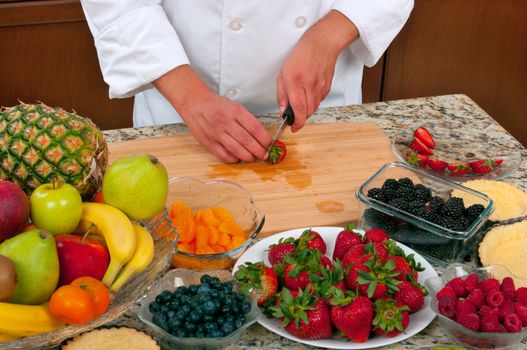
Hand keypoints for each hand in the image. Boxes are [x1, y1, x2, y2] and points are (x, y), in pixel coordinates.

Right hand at [154, 66, 271, 162]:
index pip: (255, 127)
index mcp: (234, 111)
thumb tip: (260, 135)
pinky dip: (233, 159)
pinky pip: (223, 155)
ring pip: (237, 150)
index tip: (269, 144)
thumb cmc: (215, 105)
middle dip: (259, 150)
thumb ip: (246, 119)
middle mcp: (225, 122)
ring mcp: (216, 133)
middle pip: (247, 140)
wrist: (194, 102)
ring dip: (248, 156)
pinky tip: (238, 158)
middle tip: (264, 154)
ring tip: (253, 158)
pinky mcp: (208, 142)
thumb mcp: (234, 105)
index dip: (265, 138)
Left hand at [277, 10, 358, 131]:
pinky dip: (312, 103)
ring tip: (300, 101)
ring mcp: (320, 86)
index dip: (296, 122)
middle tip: (292, 115)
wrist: (322, 44)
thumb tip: (283, 111)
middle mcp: (309, 85)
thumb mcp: (283, 73)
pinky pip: (319, 102)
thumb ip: (282, 94)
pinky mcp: (327, 87)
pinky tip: (308, 93)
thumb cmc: (301, 56)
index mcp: (296, 81)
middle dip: (299, 118)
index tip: (293, 128)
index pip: (298, 108)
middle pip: (307, 112)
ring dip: (305, 111)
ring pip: (313, 108)